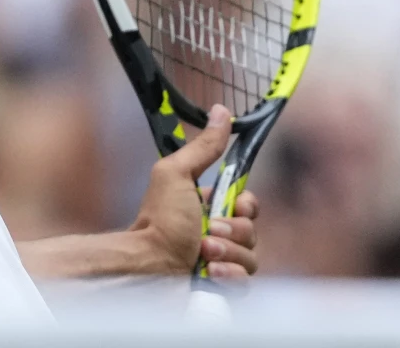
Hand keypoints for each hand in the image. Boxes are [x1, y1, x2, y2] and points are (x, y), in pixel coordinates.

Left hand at [129, 104, 259, 277]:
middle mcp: (218, 235)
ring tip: (203, 253)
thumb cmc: (159, 220)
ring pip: (252, 258)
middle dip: (234, 232)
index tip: (234, 207)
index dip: (246, 207)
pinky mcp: (222, 289)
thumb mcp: (178, 175)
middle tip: (206, 232)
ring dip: (228, 253)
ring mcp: (221, 263)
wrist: (145, 266)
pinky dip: (229, 277)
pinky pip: (245, 284)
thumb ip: (204, 147)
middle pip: (253, 231)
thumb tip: (221, 110)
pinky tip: (209, 273)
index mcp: (209, 208)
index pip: (249, 206)